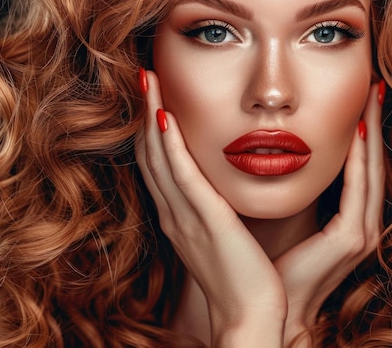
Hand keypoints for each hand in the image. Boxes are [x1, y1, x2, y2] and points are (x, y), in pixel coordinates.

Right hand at [136, 70, 286, 346]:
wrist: (248, 315)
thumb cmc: (241, 277)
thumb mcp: (220, 237)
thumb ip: (213, 209)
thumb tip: (217, 185)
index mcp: (178, 215)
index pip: (158, 163)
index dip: (150, 127)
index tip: (153, 95)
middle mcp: (173, 211)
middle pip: (150, 153)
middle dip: (144, 112)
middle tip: (143, 76)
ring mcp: (183, 215)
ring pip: (159, 157)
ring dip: (150, 116)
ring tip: (148, 80)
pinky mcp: (203, 219)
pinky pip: (181, 175)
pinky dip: (170, 145)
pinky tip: (165, 117)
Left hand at [273, 82, 384, 345]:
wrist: (262, 309)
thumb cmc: (265, 264)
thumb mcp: (277, 219)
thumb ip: (285, 192)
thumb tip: (263, 157)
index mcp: (340, 220)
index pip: (353, 166)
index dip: (357, 132)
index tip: (353, 99)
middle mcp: (357, 224)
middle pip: (367, 162)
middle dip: (371, 123)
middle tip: (371, 86)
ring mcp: (358, 233)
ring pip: (368, 170)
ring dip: (371, 132)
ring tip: (370, 97)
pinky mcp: (349, 240)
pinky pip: (357, 191)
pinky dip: (359, 161)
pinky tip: (357, 132)